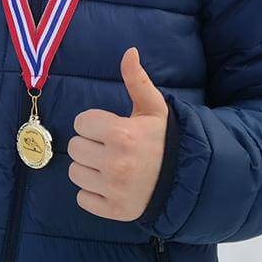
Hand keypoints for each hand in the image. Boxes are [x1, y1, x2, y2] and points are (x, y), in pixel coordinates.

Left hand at [67, 48, 167, 221]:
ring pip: (75, 173)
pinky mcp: (113, 210)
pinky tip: (111, 184)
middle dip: (90, 144)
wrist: (186, 178)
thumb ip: (136, 79)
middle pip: (75, 148)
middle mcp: (115, 163)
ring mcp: (114, 189)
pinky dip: (93, 192)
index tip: (110, 127)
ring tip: (110, 164)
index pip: (81, 122)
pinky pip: (82, 198)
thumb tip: (130, 51)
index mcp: (122, 134)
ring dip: (89, 167)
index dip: (94, 123)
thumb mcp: (153, 107)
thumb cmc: (163, 139)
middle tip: (110, 146)